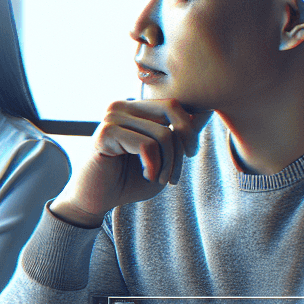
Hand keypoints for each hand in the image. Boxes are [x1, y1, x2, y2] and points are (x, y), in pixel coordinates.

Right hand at [52, 98, 206, 226]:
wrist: (96, 200)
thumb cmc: (130, 180)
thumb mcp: (165, 157)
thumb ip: (182, 135)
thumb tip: (207, 111)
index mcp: (137, 108)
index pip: (175, 104)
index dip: (190, 128)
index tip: (190, 153)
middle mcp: (124, 106)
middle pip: (172, 110)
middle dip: (184, 142)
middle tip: (177, 171)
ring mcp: (112, 117)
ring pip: (162, 133)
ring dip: (168, 163)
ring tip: (160, 178)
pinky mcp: (106, 132)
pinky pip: (146, 146)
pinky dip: (153, 166)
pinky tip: (146, 175)